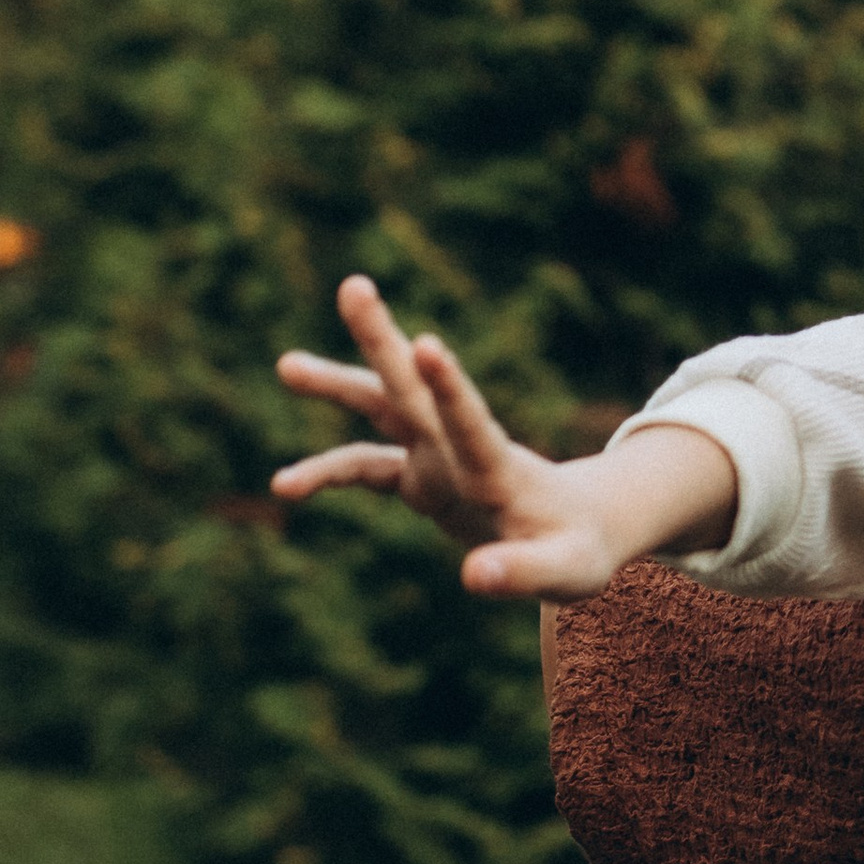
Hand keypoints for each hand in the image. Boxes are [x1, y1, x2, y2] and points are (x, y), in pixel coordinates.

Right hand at [273, 276, 722, 597]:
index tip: (425, 346)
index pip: (471, 423)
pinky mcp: (420, 475)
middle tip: (353, 286)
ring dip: (339, 384)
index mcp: (499, 469)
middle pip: (414, 390)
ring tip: (287, 364)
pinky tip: (285, 485)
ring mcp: (437, 455)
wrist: (579, 527)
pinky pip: (364, 467)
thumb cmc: (579, 550)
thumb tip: (474, 577)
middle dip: (383, 340)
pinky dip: (327, 473)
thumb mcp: (566, 572)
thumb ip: (524, 575)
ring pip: (383, 408)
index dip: (448, 387)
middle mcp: (461, 449)